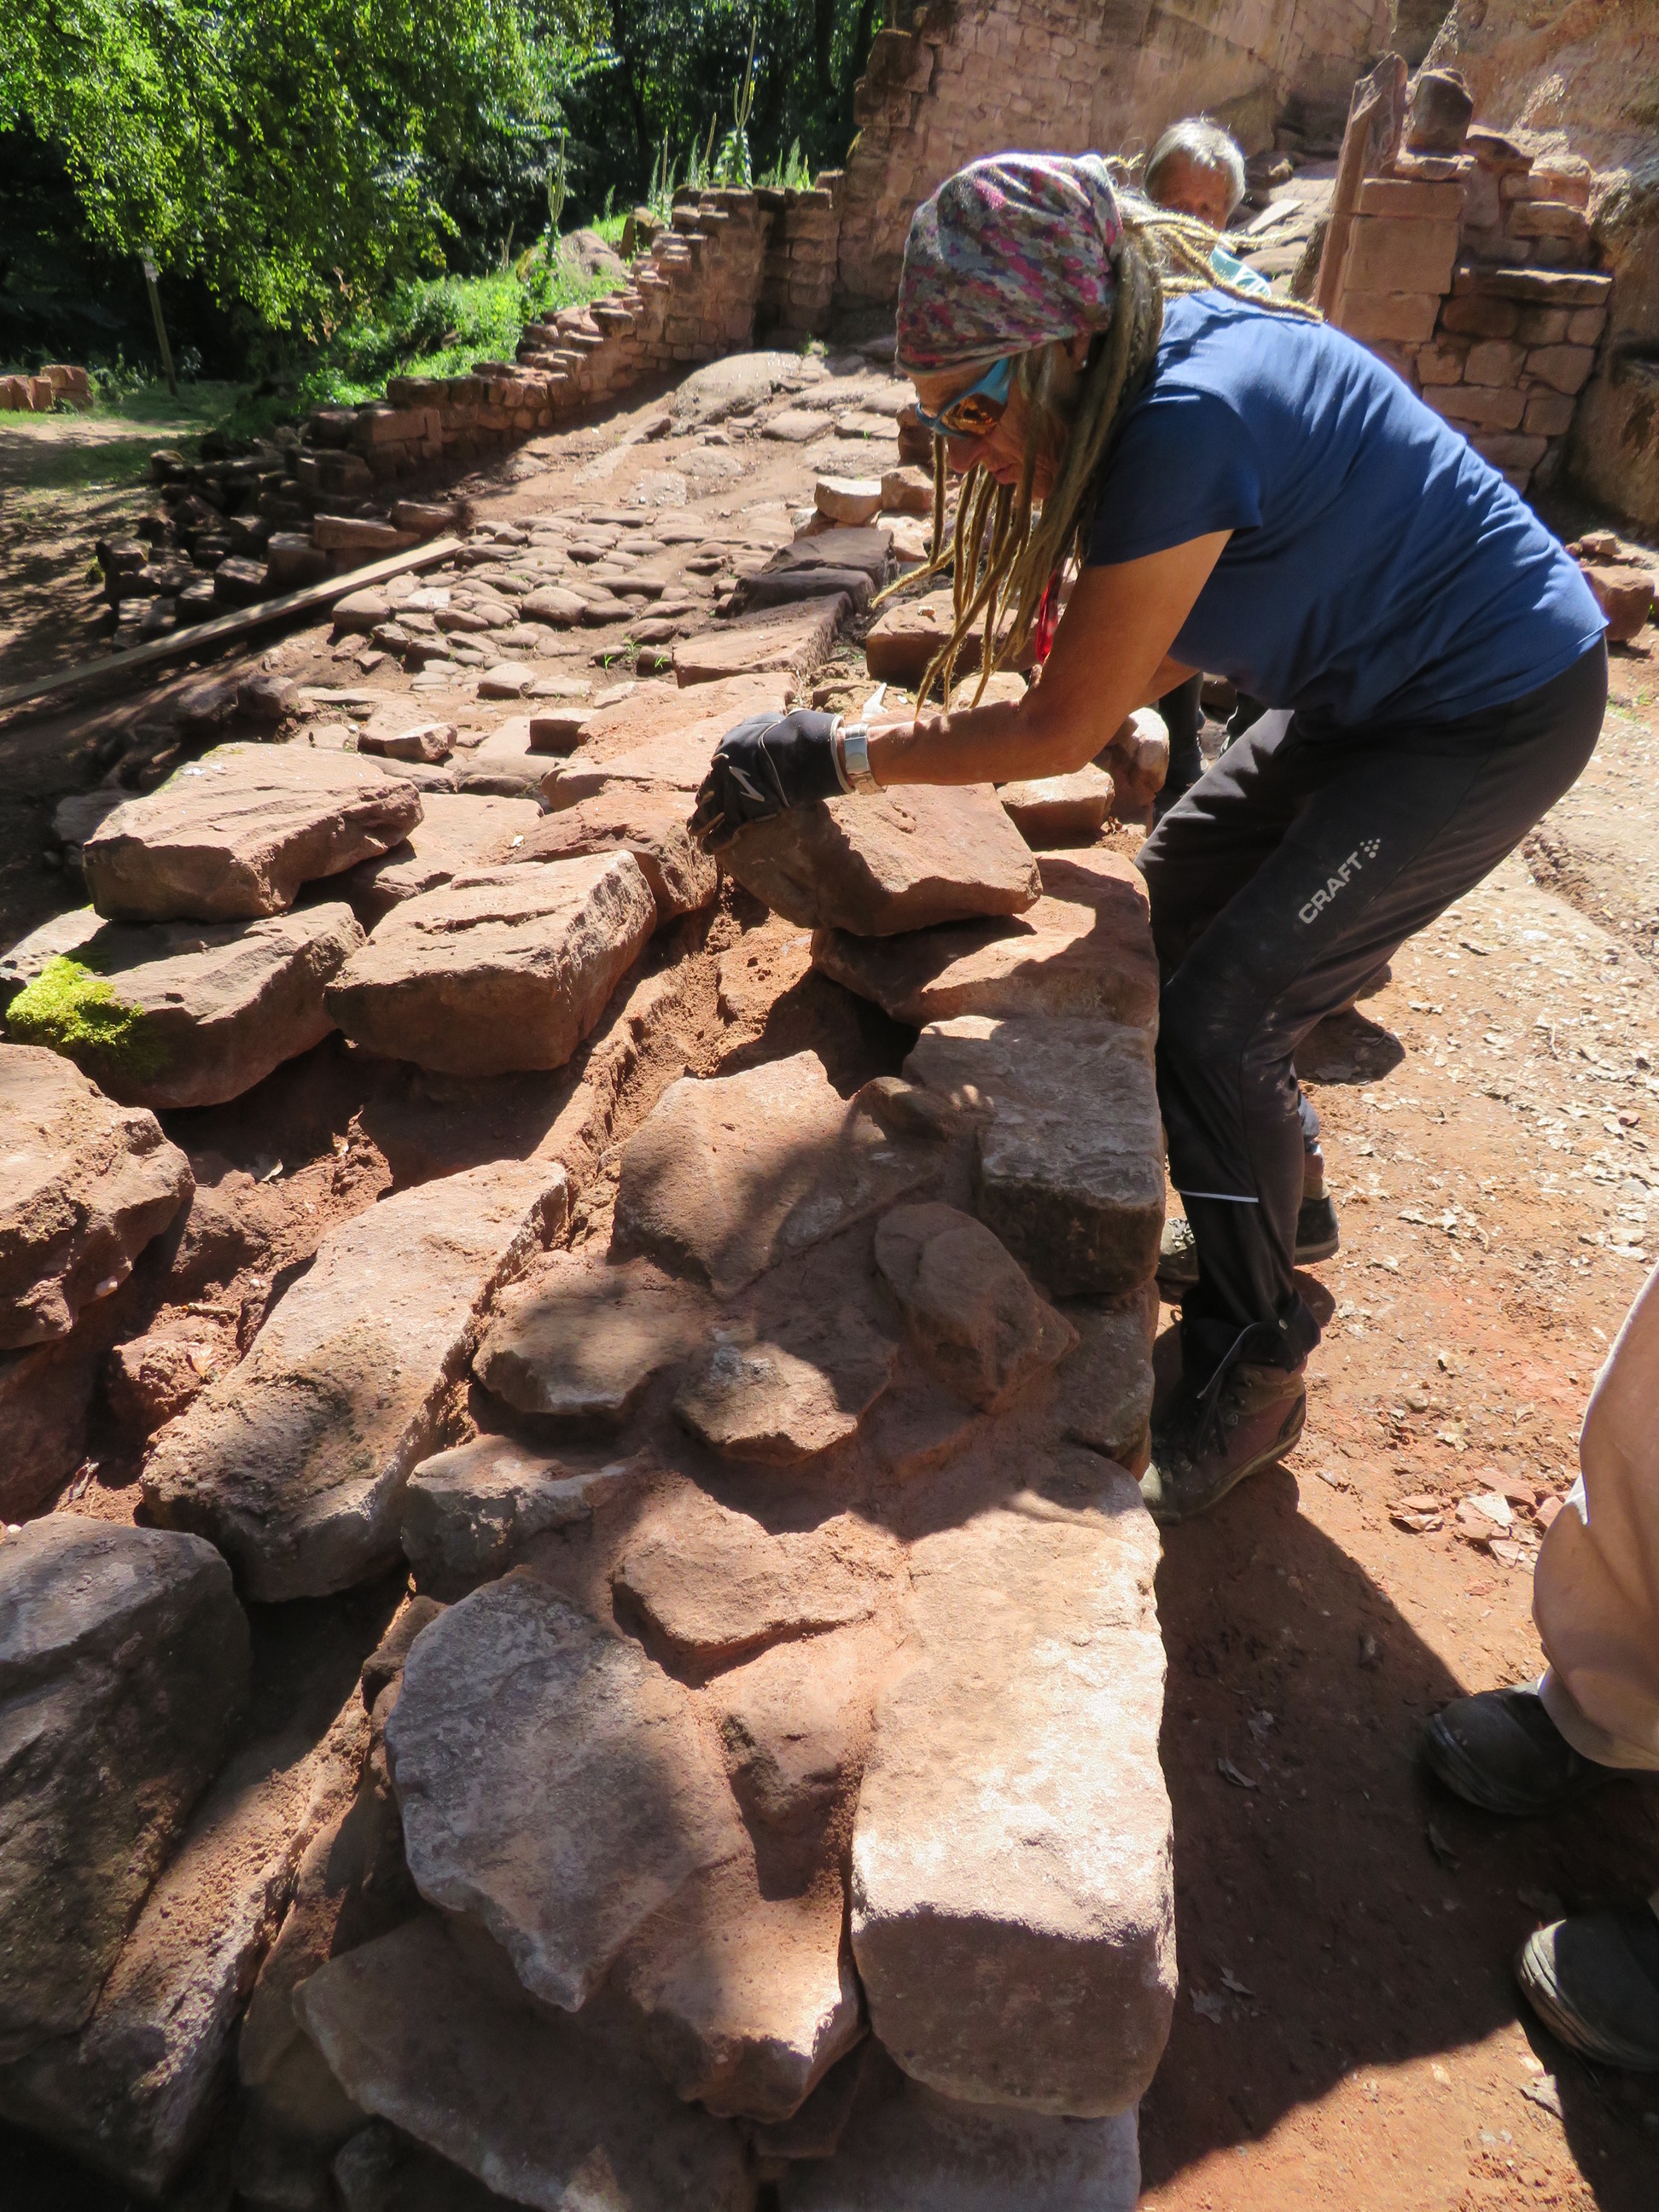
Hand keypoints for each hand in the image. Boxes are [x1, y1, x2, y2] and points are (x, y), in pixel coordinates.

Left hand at [689, 711, 843, 850]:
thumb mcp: (766, 722)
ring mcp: (727, 795)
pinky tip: (708, 849)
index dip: (716, 777)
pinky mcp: (738, 814)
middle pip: (708, 789)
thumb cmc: (784, 735)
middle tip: (698, 806)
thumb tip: (767, 725)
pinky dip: (714, 842)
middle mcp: (721, 773)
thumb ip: (760, 728)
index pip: (717, 766)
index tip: (714, 783)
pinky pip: (722, 832)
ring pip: (707, 813)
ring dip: (699, 823)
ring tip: (692, 831)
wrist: (789, 753)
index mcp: (726, 749)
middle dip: (703, 799)